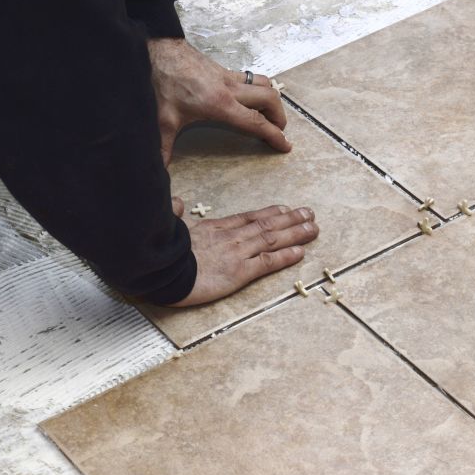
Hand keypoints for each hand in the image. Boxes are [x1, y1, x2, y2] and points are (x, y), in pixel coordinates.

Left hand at [147, 38, 289, 165]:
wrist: (159, 50)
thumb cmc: (163, 82)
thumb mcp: (162, 119)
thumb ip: (163, 146)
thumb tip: (159, 168)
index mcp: (220, 105)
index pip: (256, 122)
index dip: (274, 135)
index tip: (285, 145)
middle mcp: (230, 89)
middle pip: (270, 99)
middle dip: (280, 117)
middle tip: (278, 131)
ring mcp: (228, 77)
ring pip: (264, 84)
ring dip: (272, 99)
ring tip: (269, 115)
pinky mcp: (223, 69)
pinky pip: (250, 77)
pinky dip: (258, 88)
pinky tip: (249, 98)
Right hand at [169, 204, 318, 306]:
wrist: (161, 270)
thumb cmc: (162, 252)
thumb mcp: (167, 227)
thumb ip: (175, 213)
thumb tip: (175, 202)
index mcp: (214, 228)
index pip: (247, 218)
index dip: (268, 213)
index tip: (284, 208)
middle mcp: (231, 237)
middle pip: (266, 225)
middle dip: (290, 219)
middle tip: (309, 214)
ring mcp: (237, 253)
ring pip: (272, 239)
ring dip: (295, 233)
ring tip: (313, 227)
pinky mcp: (239, 272)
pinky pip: (268, 262)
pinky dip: (286, 256)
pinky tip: (301, 251)